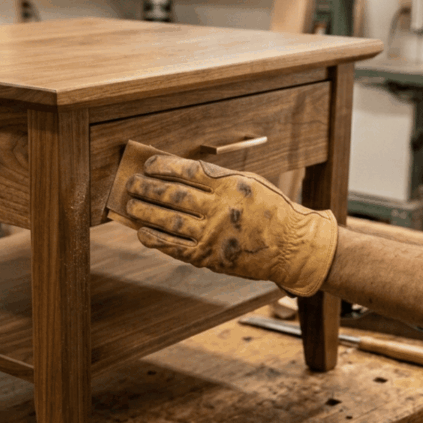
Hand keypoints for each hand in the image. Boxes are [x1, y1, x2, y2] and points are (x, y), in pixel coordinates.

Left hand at [125, 155, 337, 296]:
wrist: (291, 246)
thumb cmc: (270, 210)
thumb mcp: (249, 183)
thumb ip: (217, 179)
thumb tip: (178, 173)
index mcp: (230, 186)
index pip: (187, 172)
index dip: (163, 167)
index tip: (148, 164)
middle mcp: (219, 210)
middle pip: (173, 196)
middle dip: (147, 188)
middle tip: (131, 184)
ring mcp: (213, 236)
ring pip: (169, 221)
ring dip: (145, 212)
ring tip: (131, 205)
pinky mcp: (209, 258)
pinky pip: (175, 248)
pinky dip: (155, 240)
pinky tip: (142, 233)